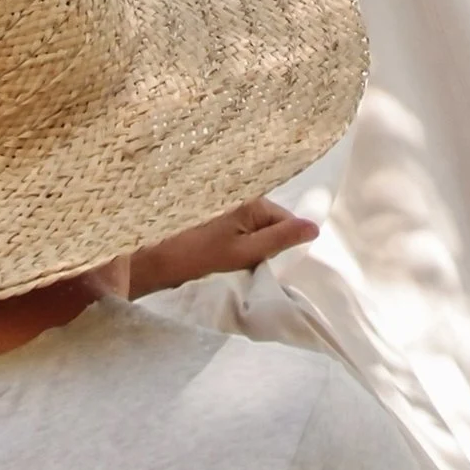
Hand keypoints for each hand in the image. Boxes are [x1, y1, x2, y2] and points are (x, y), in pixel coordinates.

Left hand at [125, 196, 319, 295]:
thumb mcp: (243, 252)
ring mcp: (230, 211)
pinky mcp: (218, 223)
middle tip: (263, 269)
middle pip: (274, 225)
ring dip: (257, 249)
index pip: (288, 221)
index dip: (289, 245)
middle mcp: (244, 200)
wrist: (154, 261)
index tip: (280, 267)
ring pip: (258, 232)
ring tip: (247, 268)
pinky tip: (234, 263)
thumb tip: (314, 227)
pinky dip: (244, 249)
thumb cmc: (198, 256)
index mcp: (253, 202)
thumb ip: (279, 239)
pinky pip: (244, 234)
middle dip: (273, 246)